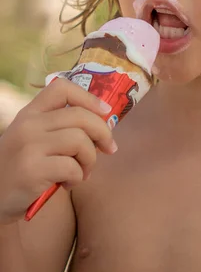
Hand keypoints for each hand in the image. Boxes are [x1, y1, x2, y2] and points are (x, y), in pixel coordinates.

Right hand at [0, 78, 116, 224]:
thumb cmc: (20, 169)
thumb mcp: (32, 139)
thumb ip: (58, 128)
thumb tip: (104, 124)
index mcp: (30, 113)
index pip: (62, 88)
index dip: (89, 97)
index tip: (104, 112)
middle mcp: (28, 124)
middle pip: (81, 116)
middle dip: (103, 133)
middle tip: (109, 148)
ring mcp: (29, 146)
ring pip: (81, 141)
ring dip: (90, 159)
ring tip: (82, 172)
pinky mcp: (32, 170)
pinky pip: (72, 167)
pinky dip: (78, 177)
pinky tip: (67, 184)